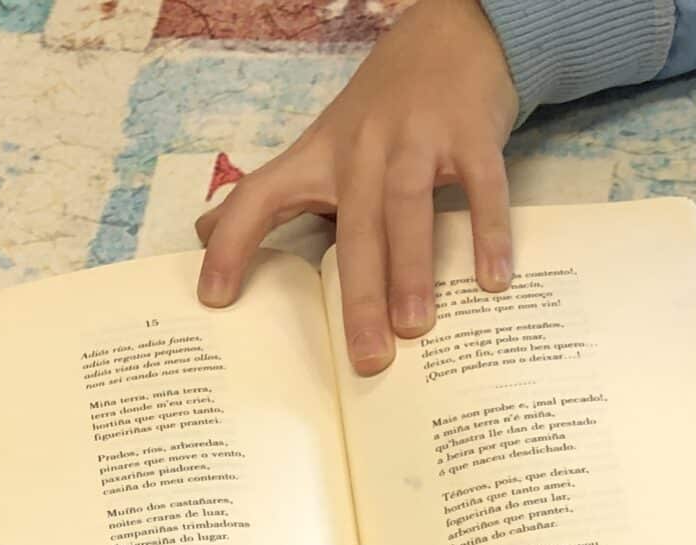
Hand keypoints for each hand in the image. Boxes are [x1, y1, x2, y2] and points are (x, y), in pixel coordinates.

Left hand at [196, 0, 518, 373]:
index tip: (214, 299)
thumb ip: (270, 192)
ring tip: (416, 327)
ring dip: (413, 268)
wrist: (450, 33)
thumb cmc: (380, 107)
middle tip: (366, 359)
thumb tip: (203, 230)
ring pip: (408, 206)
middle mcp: (363, 147)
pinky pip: (480, 186)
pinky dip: (487, 230)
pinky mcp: (471, 131)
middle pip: (355, 224)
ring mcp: (418, 137)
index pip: (260, 195)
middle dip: (359, 295)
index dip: (232, 244)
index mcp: (319, 156)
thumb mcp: (318, 143)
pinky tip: (492, 280)